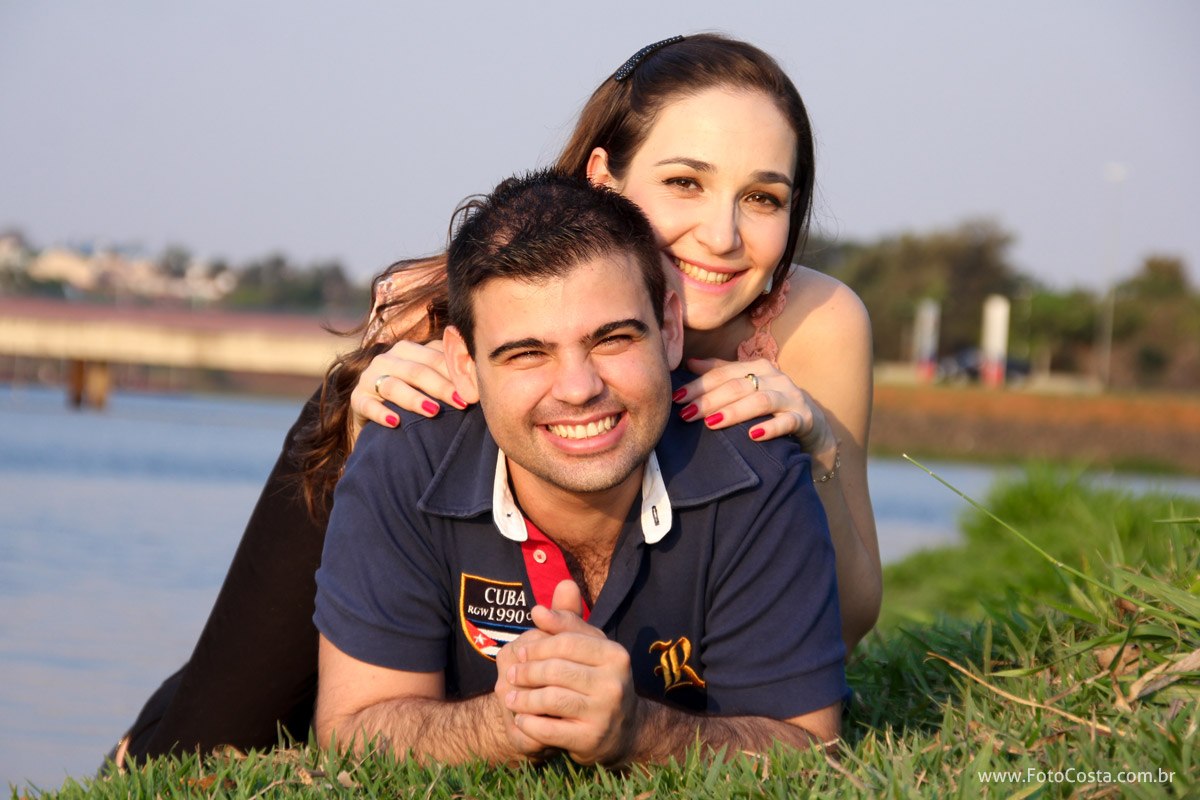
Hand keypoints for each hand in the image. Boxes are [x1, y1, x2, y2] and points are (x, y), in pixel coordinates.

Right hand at [350, 340, 466, 438]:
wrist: (378, 420)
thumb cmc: (414, 398)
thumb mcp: (430, 383)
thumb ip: (449, 371)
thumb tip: (479, 370)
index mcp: (408, 350)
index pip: (435, 357)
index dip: (456, 373)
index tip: (476, 391)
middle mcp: (387, 359)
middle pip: (417, 370)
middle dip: (441, 387)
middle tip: (463, 402)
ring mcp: (369, 378)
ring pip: (393, 386)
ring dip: (414, 399)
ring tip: (433, 411)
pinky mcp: (357, 399)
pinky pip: (367, 405)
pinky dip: (381, 413)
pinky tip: (395, 422)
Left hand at [503, 581, 638, 765]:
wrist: (623, 732)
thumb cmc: (598, 680)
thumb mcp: (590, 649)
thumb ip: (565, 624)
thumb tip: (537, 610)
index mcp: (615, 655)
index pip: (567, 642)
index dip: (539, 646)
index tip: (520, 652)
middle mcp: (614, 683)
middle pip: (556, 670)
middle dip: (527, 672)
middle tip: (510, 676)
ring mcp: (604, 713)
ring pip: (551, 699)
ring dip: (523, 699)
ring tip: (509, 698)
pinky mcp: (591, 739)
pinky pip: (550, 729)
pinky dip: (530, 723)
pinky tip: (521, 719)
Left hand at [676, 357, 836, 453]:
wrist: (813, 424)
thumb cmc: (773, 405)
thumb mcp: (748, 387)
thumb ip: (721, 374)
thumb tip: (690, 363)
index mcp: (758, 368)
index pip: (722, 374)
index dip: (698, 385)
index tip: (676, 398)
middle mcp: (775, 378)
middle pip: (737, 386)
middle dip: (709, 400)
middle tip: (686, 414)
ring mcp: (791, 398)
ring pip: (760, 401)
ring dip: (734, 412)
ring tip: (712, 423)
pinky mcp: (804, 419)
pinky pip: (788, 422)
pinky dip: (770, 428)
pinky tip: (753, 435)